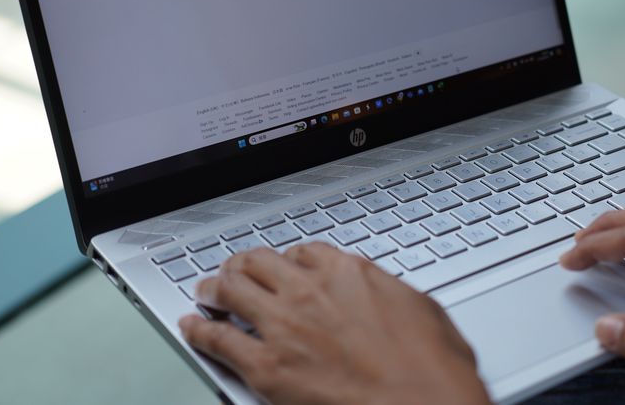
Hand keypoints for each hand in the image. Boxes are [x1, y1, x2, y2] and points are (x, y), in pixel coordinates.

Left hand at [179, 243, 489, 404]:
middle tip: (233, 271)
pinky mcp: (266, 368)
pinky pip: (218, 340)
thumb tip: (383, 294)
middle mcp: (311, 291)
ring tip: (206, 291)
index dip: (288, 259)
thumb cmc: (432, 370)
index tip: (284, 266)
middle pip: (259, 262)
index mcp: (350, 273)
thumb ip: (389, 293)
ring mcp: (284, 327)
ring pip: (231, 290)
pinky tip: (192, 327)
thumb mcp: (422, 310)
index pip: (303, 252)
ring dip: (214, 287)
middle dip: (242, 265)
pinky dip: (199, 331)